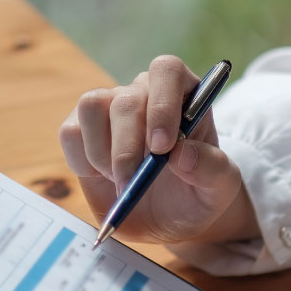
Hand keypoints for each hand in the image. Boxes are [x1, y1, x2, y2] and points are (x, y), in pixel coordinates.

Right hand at [58, 55, 254, 244]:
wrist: (170, 220)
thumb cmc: (198, 195)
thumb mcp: (220, 189)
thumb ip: (211, 169)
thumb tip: (181, 154)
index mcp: (185, 94)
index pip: (167, 71)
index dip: (162, 104)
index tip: (162, 147)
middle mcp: (144, 93)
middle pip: (125, 99)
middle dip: (127, 147)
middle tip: (133, 184)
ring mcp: (110, 108)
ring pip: (91, 106)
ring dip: (102, 152)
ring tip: (122, 182)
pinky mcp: (82, 130)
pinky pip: (70, 132)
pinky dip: (83, 161)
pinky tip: (104, 178)